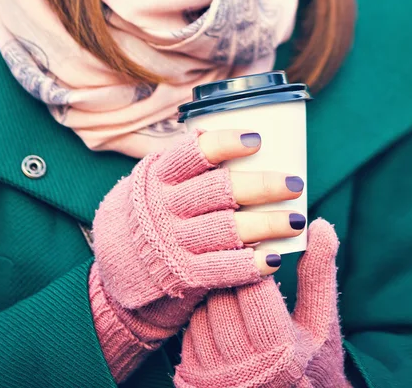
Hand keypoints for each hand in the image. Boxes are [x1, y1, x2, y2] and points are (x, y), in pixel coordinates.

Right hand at [89, 129, 306, 380]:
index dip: (225, 144)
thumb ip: (183, 166)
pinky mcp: (181, 274)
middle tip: (295, 183)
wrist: (114, 270)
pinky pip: (221, 267)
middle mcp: (163, 206)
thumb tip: (236, 137)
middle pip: (219, 190)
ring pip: (227, 229)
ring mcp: (171, 241)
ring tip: (297, 219)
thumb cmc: (147, 215)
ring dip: (267, 224)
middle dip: (262, 185)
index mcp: (157, 175)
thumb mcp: (150, 182)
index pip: (192, 153)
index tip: (256, 140)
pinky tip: (274, 258)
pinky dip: (250, 264)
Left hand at [174, 219, 349, 387]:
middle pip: (224, 297)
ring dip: (215, 294)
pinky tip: (220, 312)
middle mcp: (245, 368)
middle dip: (233, 276)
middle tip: (241, 263)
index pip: (254, 289)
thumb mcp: (321, 321)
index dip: (254, 264)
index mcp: (281, 351)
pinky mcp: (195, 377)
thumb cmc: (311, 359)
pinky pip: (190, 330)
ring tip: (234, 290)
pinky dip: (203, 315)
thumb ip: (319, 273)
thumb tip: (321, 225)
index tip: (257, 250)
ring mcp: (216, 376)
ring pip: (204, 310)